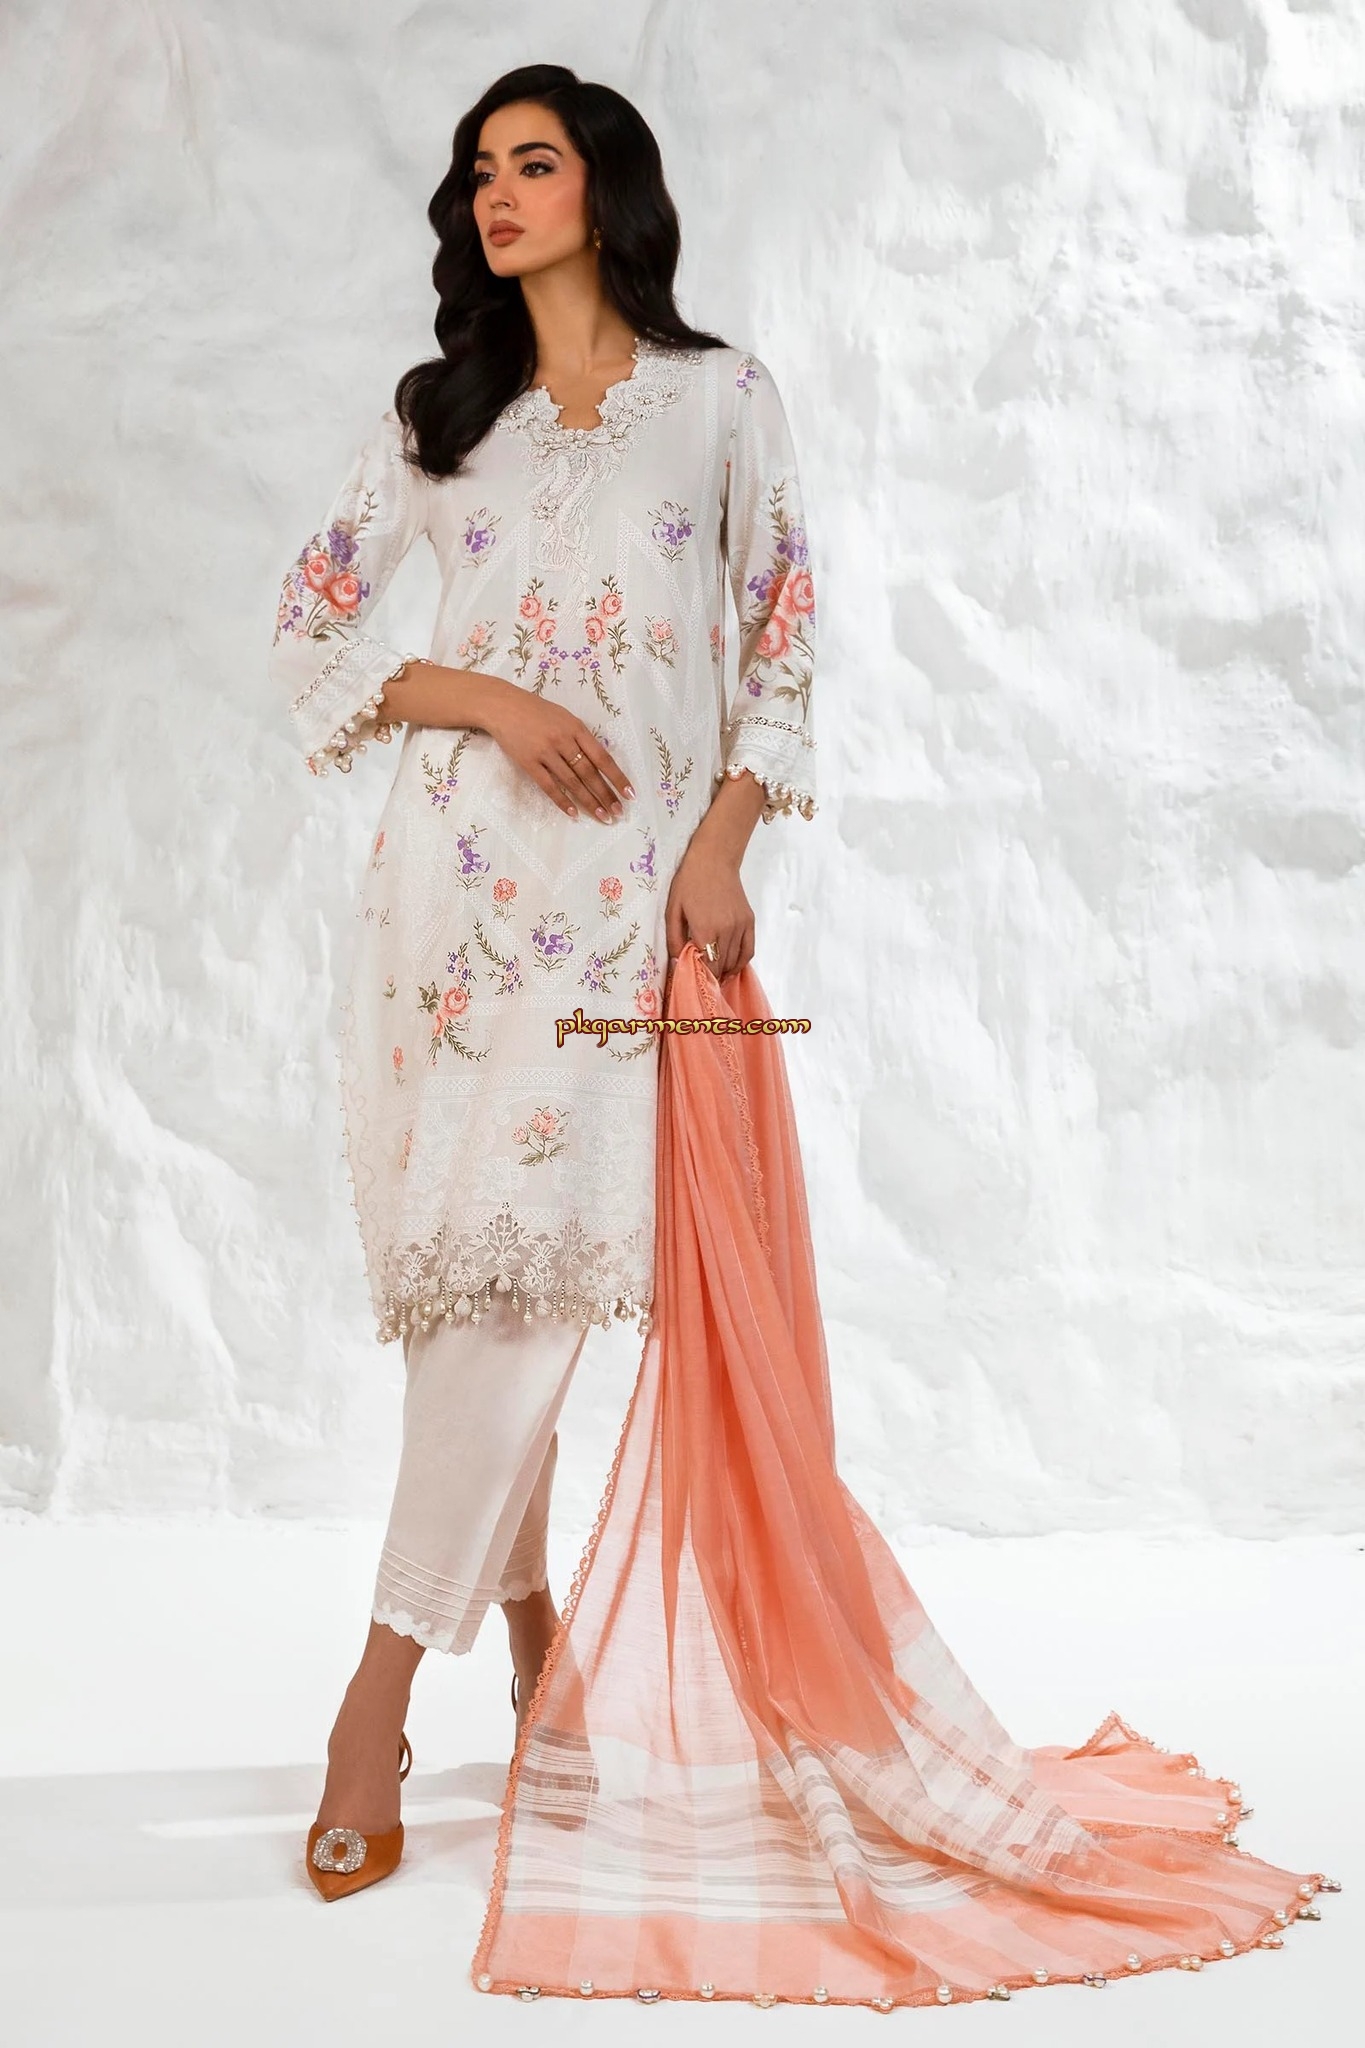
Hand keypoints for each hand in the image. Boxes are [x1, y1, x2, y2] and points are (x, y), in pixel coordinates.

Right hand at [481, 680, 633, 822]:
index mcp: (576, 728)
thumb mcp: (565, 716)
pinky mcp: (529, 763)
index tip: (629, 794)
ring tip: (602, 817)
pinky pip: (549, 786)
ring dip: (589, 801)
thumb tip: (599, 761)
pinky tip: (574, 813)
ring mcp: (545, 752)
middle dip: (606, 795)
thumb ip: (580, 737)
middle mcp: (563, 740)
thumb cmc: (536, 711)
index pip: (602, 757)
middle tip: (618, 813)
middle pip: (589, 773)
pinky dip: (562, 801)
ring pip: (572, 782)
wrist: (503, 706)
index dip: (617, 777)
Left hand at [664, 842, 754, 978]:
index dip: (701, 976)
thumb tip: (677, 961)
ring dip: (725, 971)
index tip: (695, 981)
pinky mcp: (749, 921)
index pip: (707, 965)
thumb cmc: (689, 882)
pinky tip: (732, 969)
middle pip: (721, 965)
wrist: (714, 859)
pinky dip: (741, 963)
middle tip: (703, 981)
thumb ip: (674, 938)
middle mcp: (726, 930)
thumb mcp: (673, 909)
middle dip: (712, 976)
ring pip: (735, 961)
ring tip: (715, 978)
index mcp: (705, 928)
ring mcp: (741, 926)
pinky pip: (748, 950)